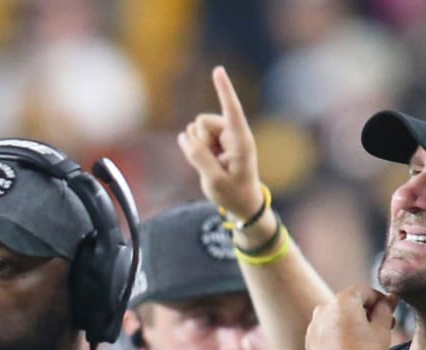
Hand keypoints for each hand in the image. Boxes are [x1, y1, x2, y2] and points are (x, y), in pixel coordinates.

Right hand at [177, 66, 264, 226]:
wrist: (242, 203)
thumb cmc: (234, 193)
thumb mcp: (214, 180)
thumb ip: (198, 157)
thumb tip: (184, 136)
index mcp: (241, 140)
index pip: (231, 110)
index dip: (224, 90)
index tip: (218, 70)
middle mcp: (233, 133)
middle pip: (202, 122)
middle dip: (200, 141)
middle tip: (214, 164)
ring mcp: (223, 135)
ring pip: (196, 129)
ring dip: (199, 147)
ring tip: (214, 165)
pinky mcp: (214, 140)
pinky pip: (194, 137)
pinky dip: (196, 150)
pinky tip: (210, 162)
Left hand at [306, 285, 396, 349]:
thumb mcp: (382, 332)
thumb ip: (385, 309)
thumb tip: (389, 299)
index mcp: (341, 302)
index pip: (364, 290)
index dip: (380, 299)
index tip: (389, 312)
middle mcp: (322, 310)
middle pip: (349, 302)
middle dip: (366, 311)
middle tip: (383, 327)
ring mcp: (313, 327)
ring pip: (338, 317)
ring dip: (353, 323)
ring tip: (367, 341)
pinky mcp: (309, 342)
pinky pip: (328, 331)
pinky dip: (339, 335)